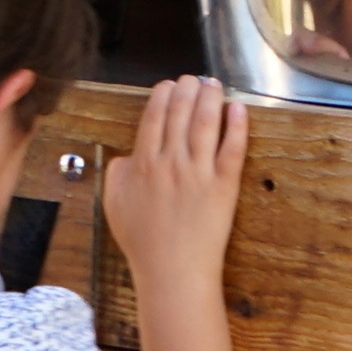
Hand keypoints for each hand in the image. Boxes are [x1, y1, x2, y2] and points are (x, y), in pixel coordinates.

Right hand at [101, 76, 246, 299]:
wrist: (172, 271)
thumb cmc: (143, 243)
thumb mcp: (113, 204)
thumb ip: (116, 173)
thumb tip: (126, 155)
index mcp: (144, 163)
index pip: (154, 118)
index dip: (162, 96)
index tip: (168, 85)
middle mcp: (171, 162)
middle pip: (180, 114)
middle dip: (187, 89)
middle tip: (193, 78)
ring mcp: (199, 172)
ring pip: (205, 124)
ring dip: (210, 98)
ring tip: (214, 84)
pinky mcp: (224, 185)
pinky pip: (232, 149)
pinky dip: (236, 126)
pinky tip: (237, 109)